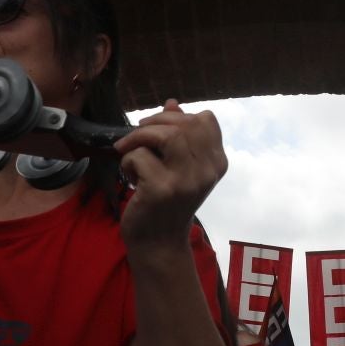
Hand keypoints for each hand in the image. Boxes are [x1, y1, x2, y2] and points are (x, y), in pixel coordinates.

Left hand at [115, 101, 227, 248]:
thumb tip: (172, 103)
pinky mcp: (162, 190)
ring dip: (139, 137)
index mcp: (217, 162)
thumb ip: (178, 135)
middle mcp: (207, 170)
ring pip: (165, 135)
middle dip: (153, 123)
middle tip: (136, 137)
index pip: (206, 119)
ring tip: (129, 151)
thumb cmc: (166, 201)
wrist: (158, 242)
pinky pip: (139, 156)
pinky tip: (130, 177)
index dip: (178, 118)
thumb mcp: (178, 166)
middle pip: (184, 123)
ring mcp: (186, 181)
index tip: (159, 130)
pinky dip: (128, 161)